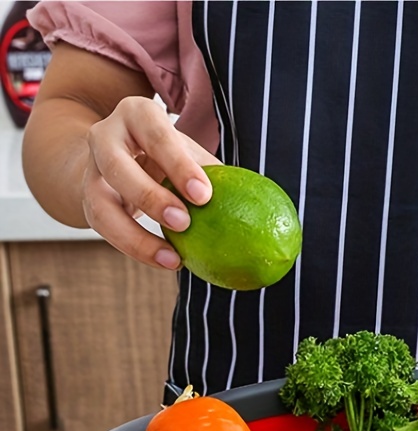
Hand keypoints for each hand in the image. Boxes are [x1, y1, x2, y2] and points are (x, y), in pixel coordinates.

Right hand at [82, 96, 220, 268]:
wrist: (118, 157)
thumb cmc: (168, 154)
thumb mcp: (188, 152)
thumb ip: (215, 173)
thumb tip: (264, 205)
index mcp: (137, 115)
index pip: (156, 134)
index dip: (178, 164)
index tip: (204, 196)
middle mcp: (105, 137)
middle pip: (117, 165)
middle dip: (149, 196)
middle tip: (184, 223)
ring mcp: (91, 171)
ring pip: (100, 205)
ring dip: (135, 236)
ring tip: (173, 258)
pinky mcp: (88, 202)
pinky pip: (105, 230)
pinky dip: (136, 249)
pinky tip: (166, 262)